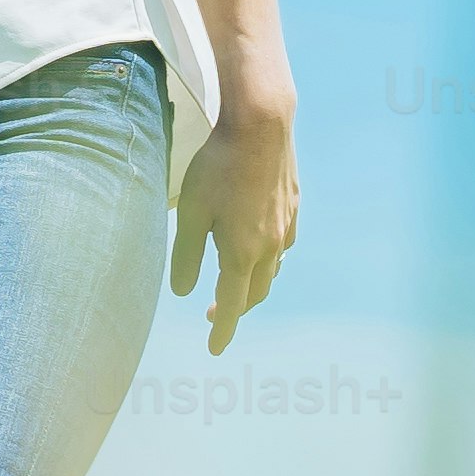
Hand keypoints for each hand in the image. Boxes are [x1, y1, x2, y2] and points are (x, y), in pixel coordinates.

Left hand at [172, 98, 294, 355]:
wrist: (261, 126)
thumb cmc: (218, 167)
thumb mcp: (190, 212)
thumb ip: (185, 255)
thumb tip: (182, 292)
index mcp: (242, 252)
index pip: (232, 304)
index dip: (223, 329)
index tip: (214, 349)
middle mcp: (270, 246)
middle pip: (256, 291)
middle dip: (236, 309)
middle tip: (214, 315)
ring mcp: (285, 226)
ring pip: (272, 269)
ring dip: (254, 285)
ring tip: (235, 287)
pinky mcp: (292, 206)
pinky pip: (282, 245)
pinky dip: (269, 258)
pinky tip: (260, 249)